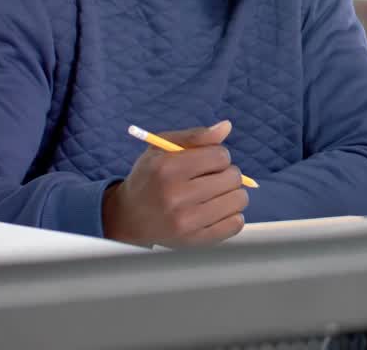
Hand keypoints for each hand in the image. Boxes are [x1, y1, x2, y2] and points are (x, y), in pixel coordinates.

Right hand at [102, 120, 248, 246]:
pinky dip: (232, 215)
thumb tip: (226, 126)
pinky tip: (217, 210)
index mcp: (167, 168)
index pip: (220, 156)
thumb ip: (195, 135)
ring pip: (238, 200)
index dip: (219, 156)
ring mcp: (186, 222)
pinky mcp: (195, 241)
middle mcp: (176, 196)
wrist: (128, 217)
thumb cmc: (150, 177)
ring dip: (232, 194)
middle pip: (232, 178)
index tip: (208, 161)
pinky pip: (235, 225)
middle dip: (227, 174)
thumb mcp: (162, 148)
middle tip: (212, 178)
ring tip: (216, 194)